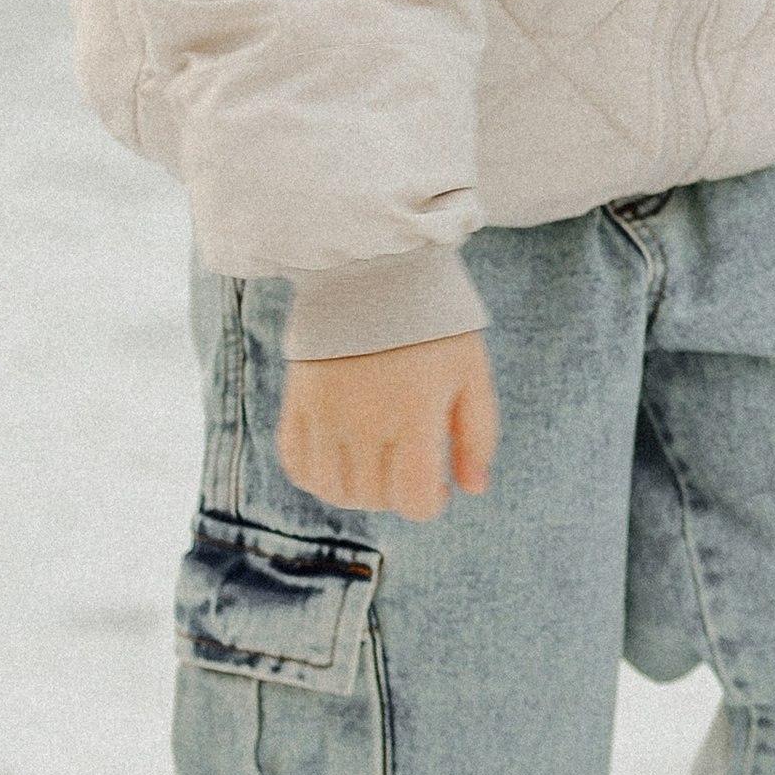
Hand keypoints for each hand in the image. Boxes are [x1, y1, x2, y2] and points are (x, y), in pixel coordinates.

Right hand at [276, 332, 500, 522]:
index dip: (429, 504)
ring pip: (333, 490)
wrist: (376, 271)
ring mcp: (325, 413)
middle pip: (374, 498)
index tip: (438, 486)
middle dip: (398, 495)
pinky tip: (340, 461)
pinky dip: (317, 476)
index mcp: (414, 415)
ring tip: (377, 467)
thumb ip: (478, 435)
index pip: (413, 499)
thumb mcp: (471, 373)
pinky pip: (296, 464)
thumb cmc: (434, 324)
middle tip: (410, 467)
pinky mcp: (298, 401)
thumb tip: (473, 489)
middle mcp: (364, 421)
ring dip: (358, 492)